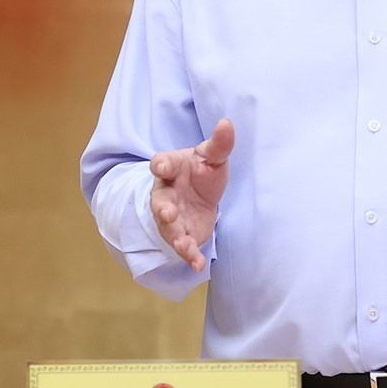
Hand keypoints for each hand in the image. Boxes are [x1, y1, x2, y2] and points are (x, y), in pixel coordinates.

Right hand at [150, 119, 234, 271]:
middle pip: (159, 201)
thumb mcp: (213, 157)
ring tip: (182, 245)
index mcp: (170, 168)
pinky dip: (189, 256)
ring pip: (167, 227)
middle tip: (166, 212)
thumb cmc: (202, 172)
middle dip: (161, 208)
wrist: (201, 196)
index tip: (161, 166)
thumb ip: (219, 144)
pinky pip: (182, 246)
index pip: (162, 164)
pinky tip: (197, 265)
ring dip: (174, 236)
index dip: (161, 165)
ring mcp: (171, 216)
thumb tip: (227, 123)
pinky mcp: (182, 234)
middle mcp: (165, 193)